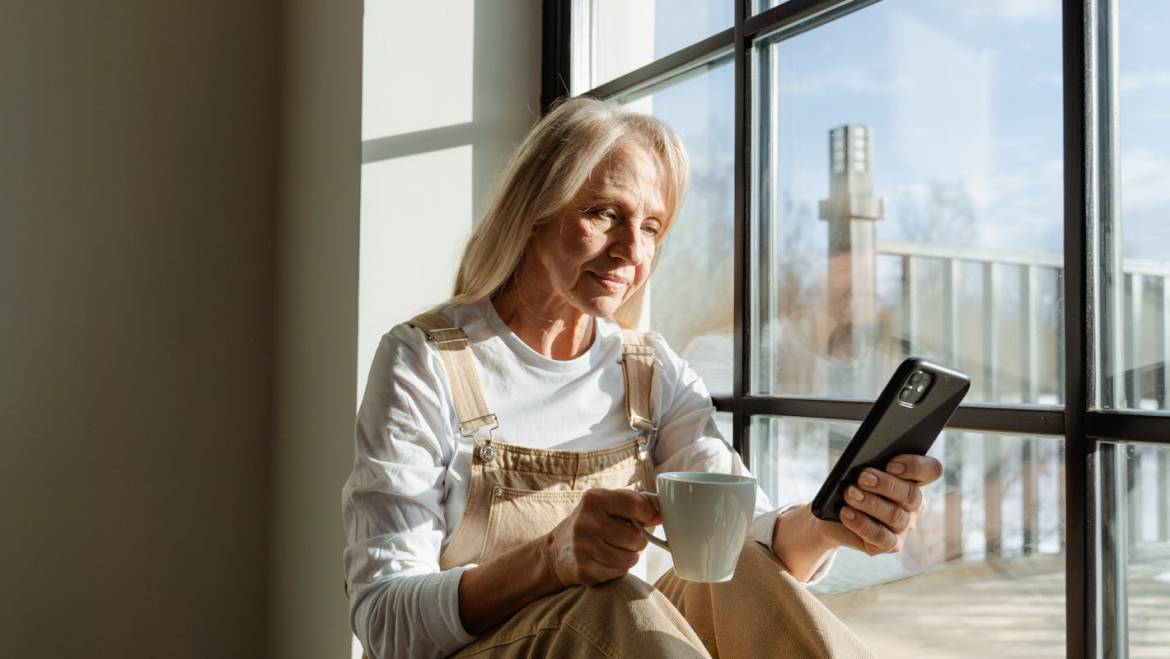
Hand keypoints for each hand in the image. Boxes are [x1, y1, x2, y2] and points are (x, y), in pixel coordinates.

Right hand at [540, 488, 660, 586]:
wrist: (556, 551)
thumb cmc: (591, 523)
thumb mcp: (605, 503)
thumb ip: (633, 502)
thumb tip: (661, 513)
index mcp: (594, 499)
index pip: (636, 505)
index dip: (649, 514)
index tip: (650, 518)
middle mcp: (586, 522)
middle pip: (635, 537)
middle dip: (637, 541)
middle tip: (626, 539)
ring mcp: (583, 547)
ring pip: (629, 558)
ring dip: (629, 557)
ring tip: (616, 550)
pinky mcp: (583, 570)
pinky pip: (618, 573)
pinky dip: (618, 569)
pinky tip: (605, 561)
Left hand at [821, 454, 942, 555]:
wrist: (830, 515)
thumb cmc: (848, 484)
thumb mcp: (857, 468)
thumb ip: (868, 462)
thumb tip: (866, 461)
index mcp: (913, 479)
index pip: (931, 470)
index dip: (915, 466)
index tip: (891, 463)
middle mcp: (914, 504)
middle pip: (911, 494)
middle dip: (885, 484)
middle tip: (862, 477)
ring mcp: (905, 526)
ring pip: (895, 516)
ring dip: (870, 503)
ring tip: (849, 493)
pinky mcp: (891, 545)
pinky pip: (882, 537)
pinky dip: (862, 524)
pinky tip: (846, 512)